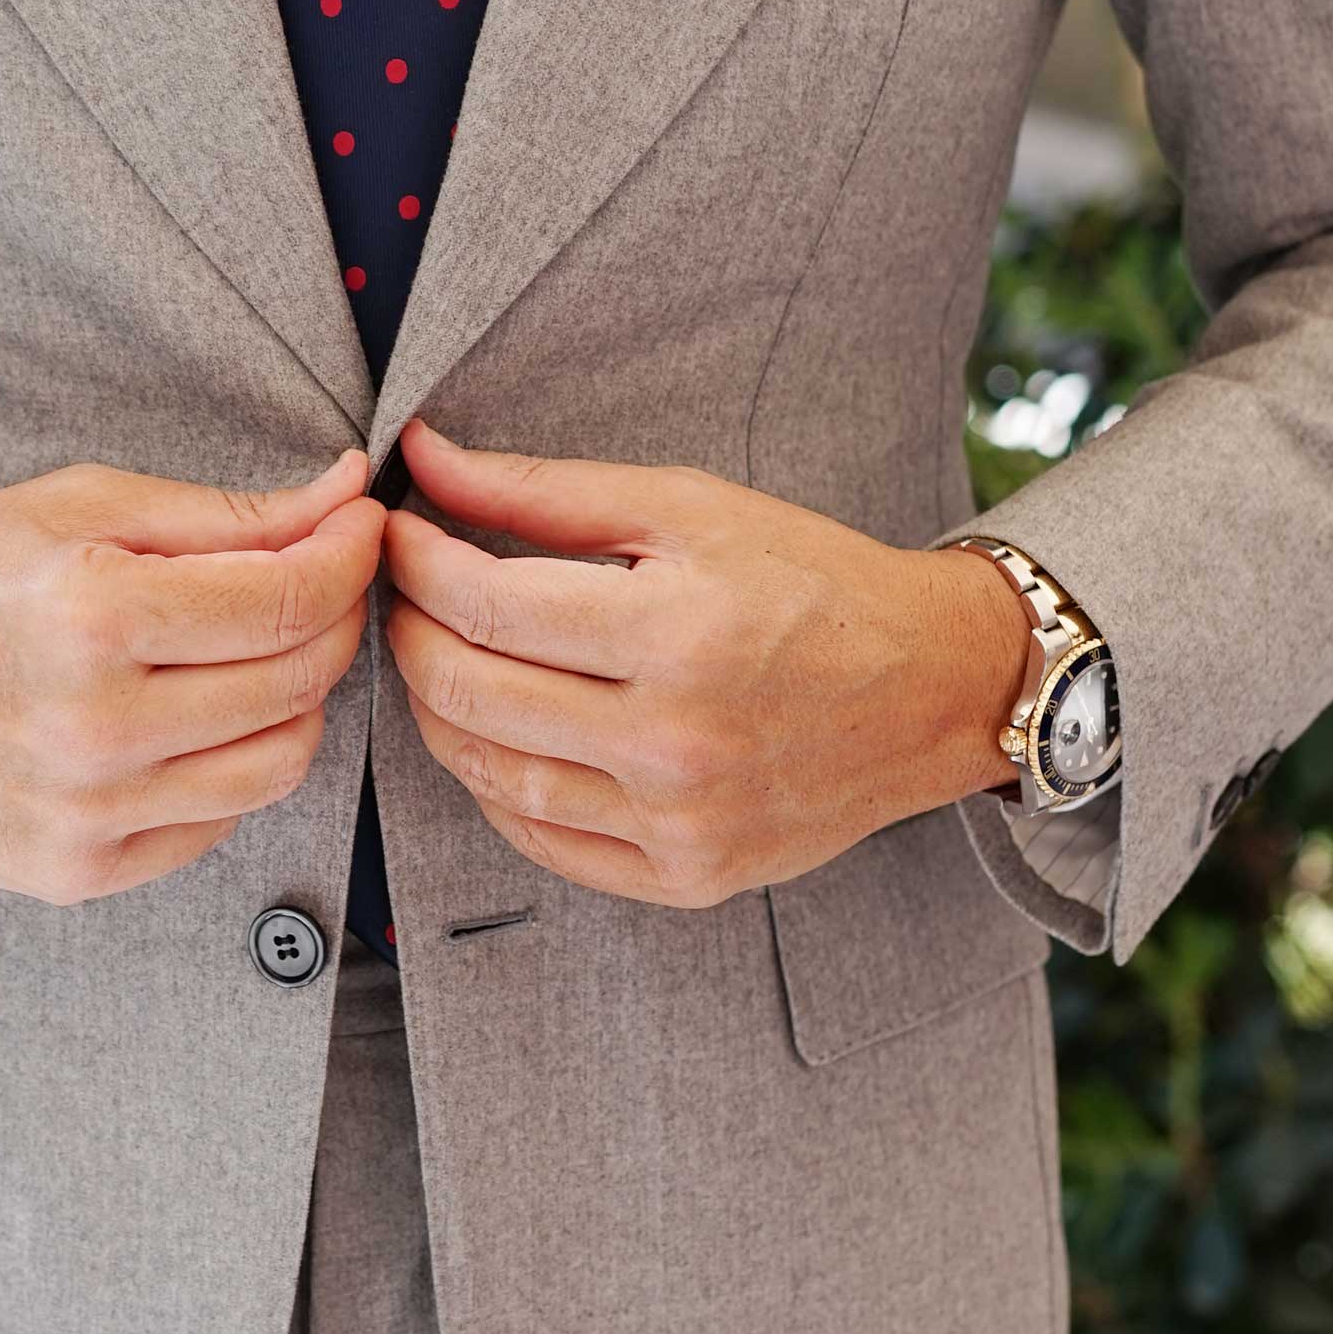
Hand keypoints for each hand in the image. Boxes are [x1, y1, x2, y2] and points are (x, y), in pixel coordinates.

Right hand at [0, 448, 383, 903]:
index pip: (291, 600)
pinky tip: (188, 719)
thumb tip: (347, 498)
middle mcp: (95, 727)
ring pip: (279, 764)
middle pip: (300, 681)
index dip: (351, 558)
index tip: (362, 529)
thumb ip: (226, 513)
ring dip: (296, 702)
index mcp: (94, 615)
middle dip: (332, 619)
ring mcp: (87, 814)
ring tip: (254, 655)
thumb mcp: (79, 506)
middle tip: (314, 582)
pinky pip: (217, 824)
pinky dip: (228, 766)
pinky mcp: (77, 873)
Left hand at [381, 420, 1031, 907]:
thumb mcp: (689, 507)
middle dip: (409, 633)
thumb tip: (424, 457)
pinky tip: (496, 733)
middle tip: (404, 594)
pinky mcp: (687, 876)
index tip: (398, 533)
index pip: (486, 605)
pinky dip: (495, 786)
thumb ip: (546, 490)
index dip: (417, 564)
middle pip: (470, 694)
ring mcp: (680, 822)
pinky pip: (543, 841)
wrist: (934, 689)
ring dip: (438, 711)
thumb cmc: (811, 581)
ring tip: (442, 656)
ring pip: (491, 776)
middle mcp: (676, 740)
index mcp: (679, 632)